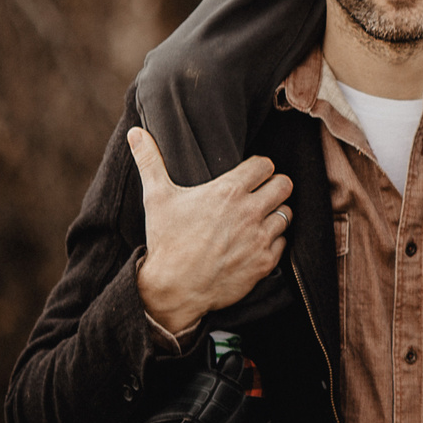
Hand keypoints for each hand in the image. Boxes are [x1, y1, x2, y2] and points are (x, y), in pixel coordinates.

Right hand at [128, 127, 293, 336]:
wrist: (173, 289)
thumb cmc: (166, 241)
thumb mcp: (156, 198)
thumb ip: (150, 162)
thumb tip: (135, 133)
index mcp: (228, 192)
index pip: (265, 165)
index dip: (259, 168)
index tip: (251, 176)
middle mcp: (249, 212)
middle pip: (284, 185)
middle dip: (274, 187)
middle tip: (261, 194)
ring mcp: (259, 238)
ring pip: (287, 213)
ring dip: (275, 214)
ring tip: (259, 218)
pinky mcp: (265, 262)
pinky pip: (283, 242)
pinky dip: (274, 241)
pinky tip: (256, 241)